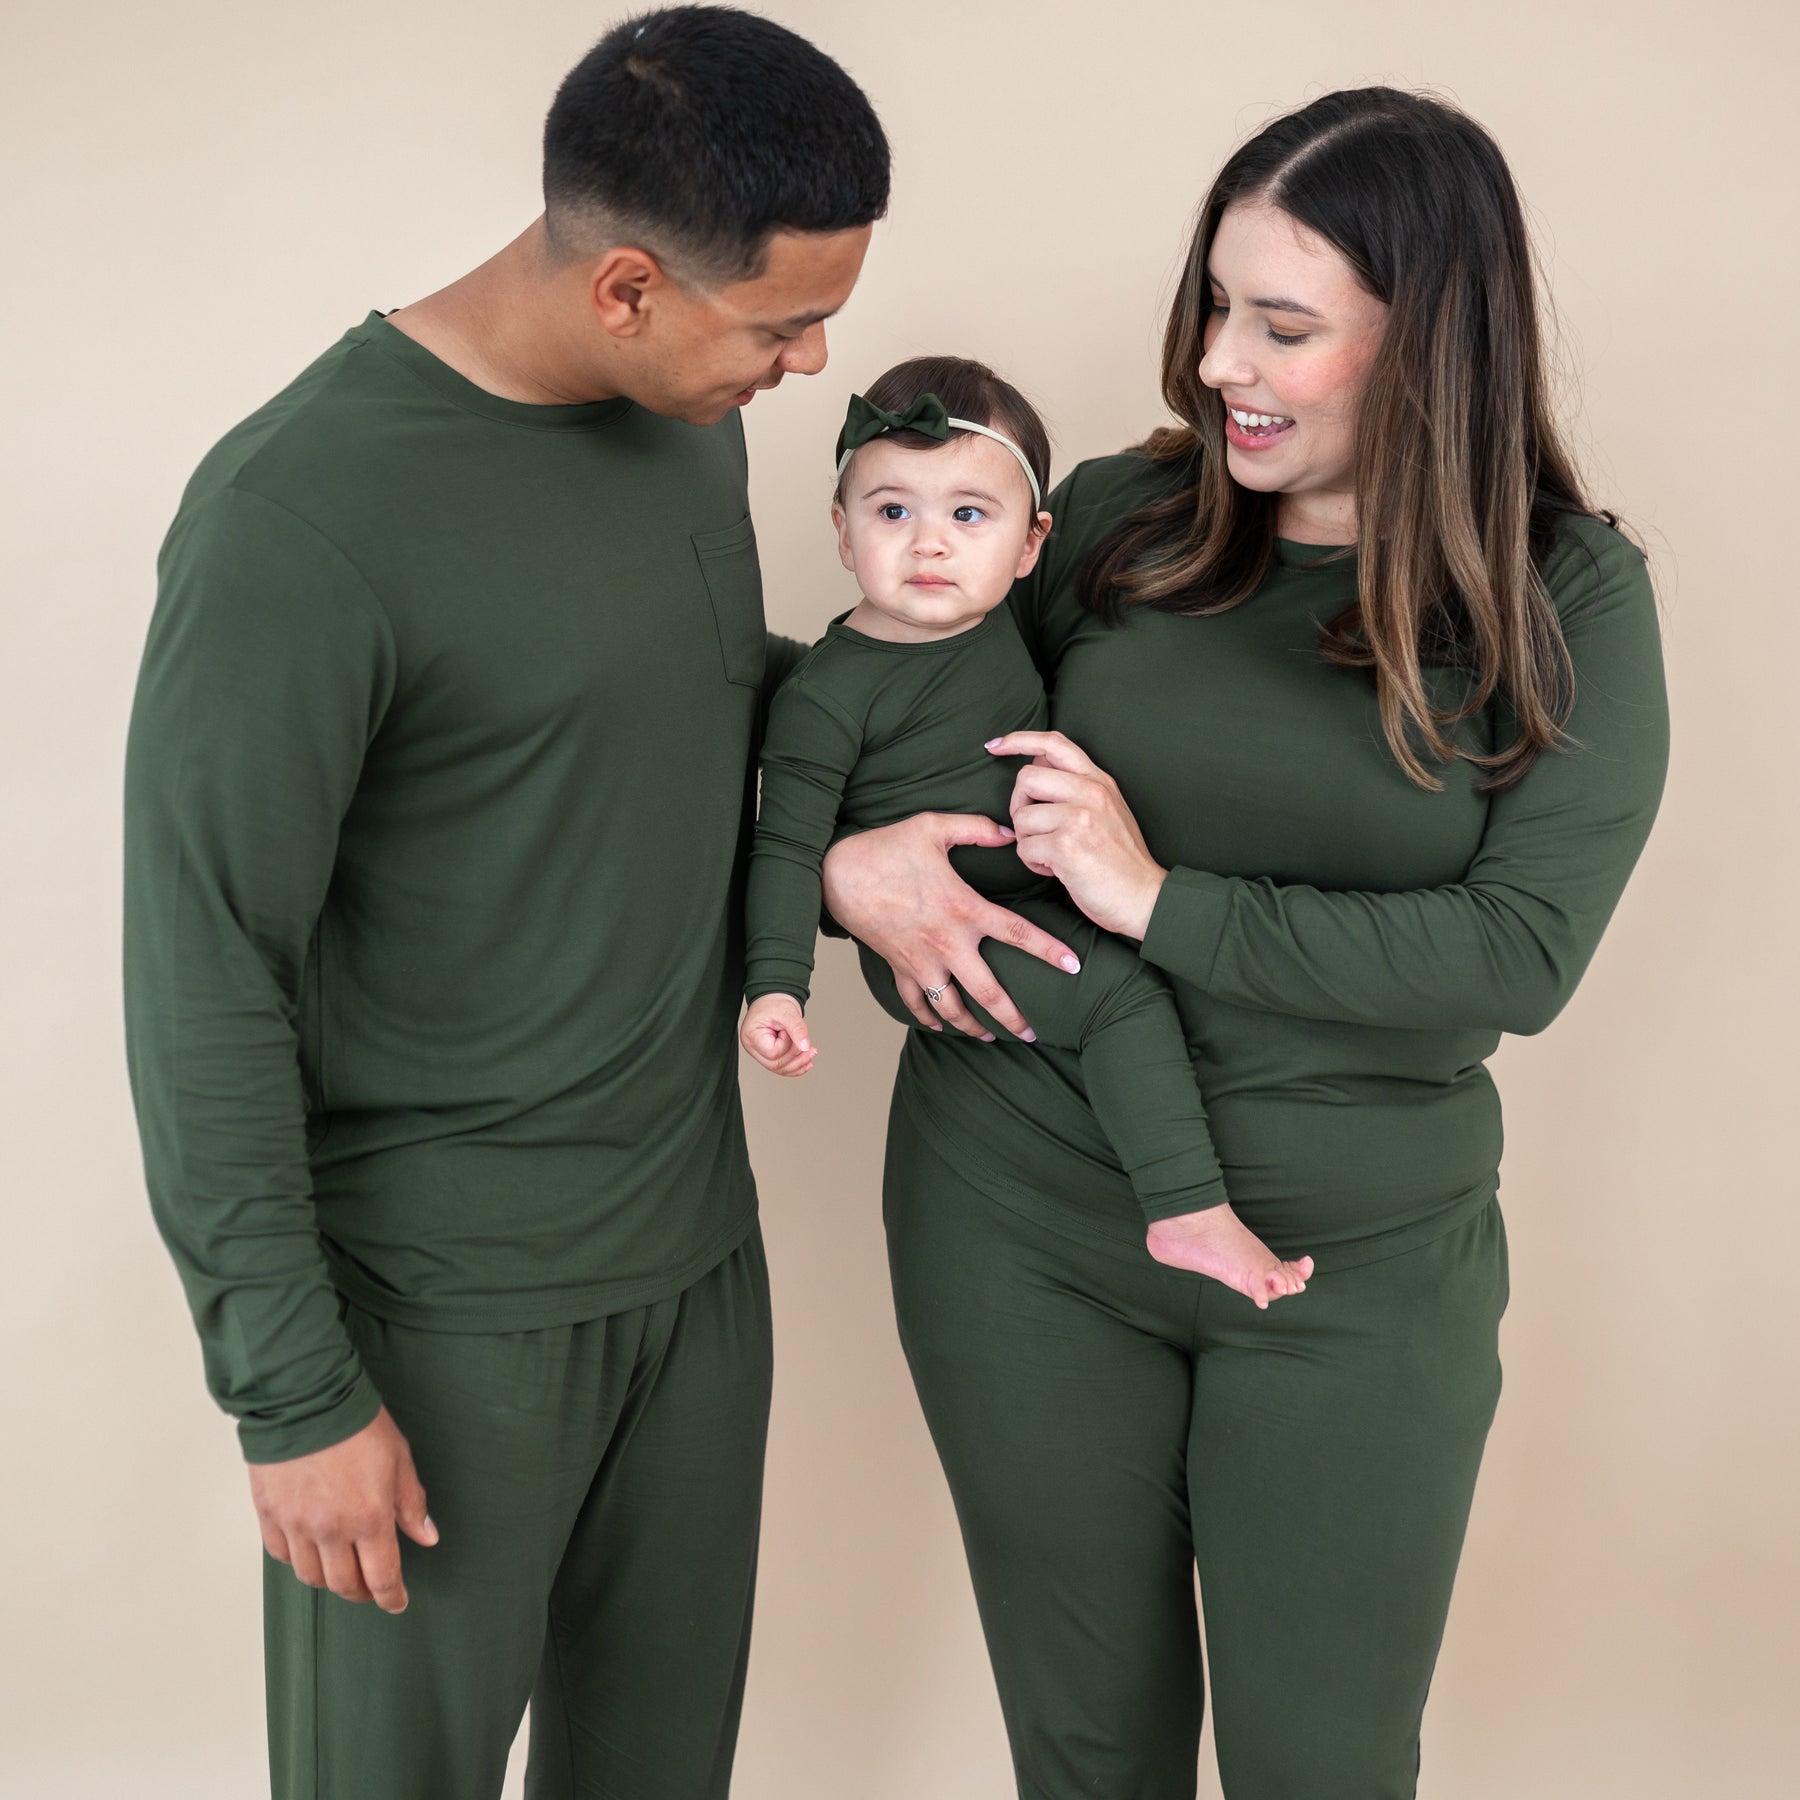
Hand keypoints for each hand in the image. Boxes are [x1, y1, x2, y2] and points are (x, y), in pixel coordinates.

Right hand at [248, 1405, 436, 1613]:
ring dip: (329, 1579)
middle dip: (361, 1591)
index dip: (391, 1597)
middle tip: (370, 1586)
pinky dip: (298, 1559)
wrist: (306, 1399)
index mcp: (368, 1517)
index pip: (381, 1577)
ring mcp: (295, 1525)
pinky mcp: (269, 1515)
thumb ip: (411, 1504)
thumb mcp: (399, 1459)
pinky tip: (310, 1549)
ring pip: (310, 1576)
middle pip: (343, 1584)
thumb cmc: (357, 1424)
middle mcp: (329, 1530)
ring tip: (341, 1568)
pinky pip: (282, 1554)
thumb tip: (427, 1536)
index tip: (396, 1602)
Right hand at [741, 994, 817, 1074]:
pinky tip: (807, 1062)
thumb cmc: (774, 1003)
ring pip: (779, 1068)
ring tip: (812, 1053)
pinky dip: (795, 1066)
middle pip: (775, 1064)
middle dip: (796, 1057)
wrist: (772, 999)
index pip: (773, 1053)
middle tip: (808, 1045)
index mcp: (752, 1035)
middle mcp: (752, 1047)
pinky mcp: (767, 1055)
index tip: (789, 1030)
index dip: (787, 1045)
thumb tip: (805, 1047)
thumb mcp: (788, 1011)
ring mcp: (759, 1053)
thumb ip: (797, 1029)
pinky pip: (781, 1066)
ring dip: (798, 1063)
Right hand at [819, 812, 1080, 1041]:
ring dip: (973, 1026)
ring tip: (991, 1036)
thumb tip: (1010, 832)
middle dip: (1013, 1017)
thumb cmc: (885, 848)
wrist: (836, 873)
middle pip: (988, 991)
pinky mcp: (897, 966)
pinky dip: (928, 1018)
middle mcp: (946, 943)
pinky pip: (915, 1002)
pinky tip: (941, 1026)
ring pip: (952, 1007)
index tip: (1073, 965)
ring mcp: (920, 961)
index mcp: (963, 909)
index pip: (1016, 933)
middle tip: (1033, 1034)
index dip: (1048, 950)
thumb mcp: (933, 828)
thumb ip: (976, 829)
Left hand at [987, 730, 1167, 939]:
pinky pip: (1024, 848)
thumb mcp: (1108, 809)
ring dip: (1027, 840)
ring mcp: (1078, 818)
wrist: (1144, 897)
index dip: (1018, 740)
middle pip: (1026, 778)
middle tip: (1034, 828)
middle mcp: (1089, 792)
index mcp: (1098, 781)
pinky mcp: (1065, 847)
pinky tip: (1055, 869)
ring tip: (1052, 855)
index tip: (995, 746)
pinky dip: (1033, 863)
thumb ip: (1076, 786)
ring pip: (1021, 817)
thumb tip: (1037, 763)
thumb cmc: (1121, 859)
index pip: (1054, 743)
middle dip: (1019, 804)